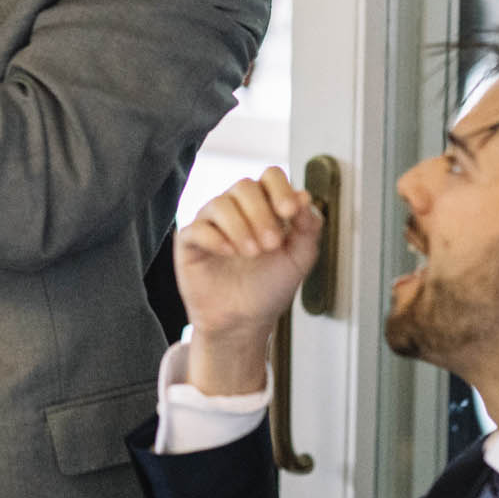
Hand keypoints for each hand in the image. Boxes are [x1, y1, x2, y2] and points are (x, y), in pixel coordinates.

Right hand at [175, 168, 322, 394]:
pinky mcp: (190, 242)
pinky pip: (197, 228)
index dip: (280, 189)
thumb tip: (305, 197)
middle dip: (261, 213)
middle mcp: (236, 208)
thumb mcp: (300, 258)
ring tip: (252, 253)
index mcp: (264, 206)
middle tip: (271, 244)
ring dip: (240, 227)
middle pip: (244, 186)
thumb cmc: (269, 288)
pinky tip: (228, 253)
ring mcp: (211, 223)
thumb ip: (308, 227)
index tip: (289, 213)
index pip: (270, 176)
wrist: (245, 322)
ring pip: (220, 203)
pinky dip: (215, 239)